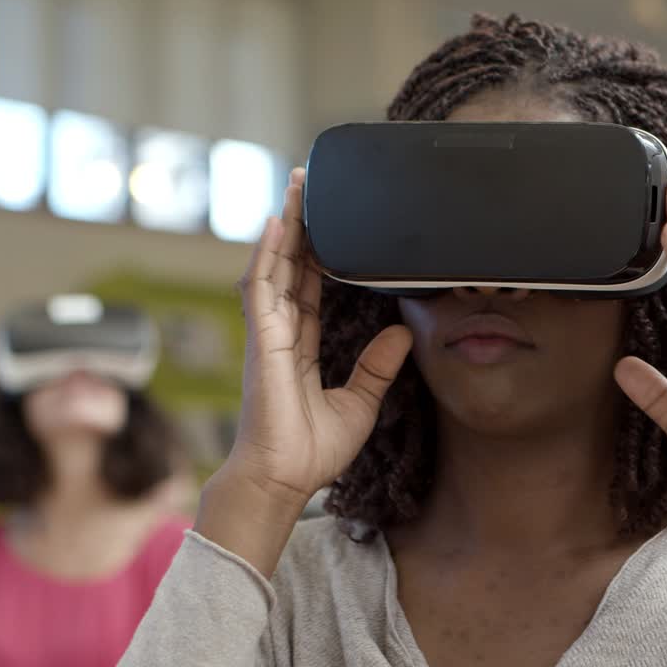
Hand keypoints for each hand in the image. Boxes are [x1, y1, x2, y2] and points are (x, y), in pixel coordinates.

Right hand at [197, 168, 411, 573]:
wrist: (283, 481)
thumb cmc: (311, 451)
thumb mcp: (360, 403)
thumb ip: (378, 367)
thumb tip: (404, 334)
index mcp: (299, 347)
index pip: (309, 288)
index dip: (316, 255)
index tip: (328, 224)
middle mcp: (280, 334)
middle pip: (289, 267)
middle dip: (298, 226)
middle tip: (309, 185)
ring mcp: (267, 336)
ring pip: (274, 267)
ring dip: (283, 228)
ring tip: (295, 189)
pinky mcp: (262, 342)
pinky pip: (262, 289)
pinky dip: (267, 255)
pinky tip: (274, 226)